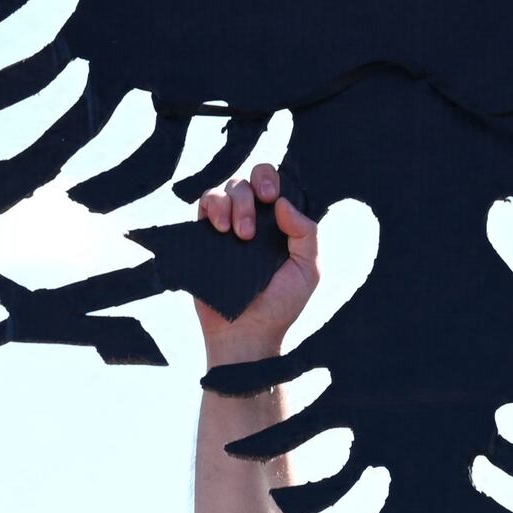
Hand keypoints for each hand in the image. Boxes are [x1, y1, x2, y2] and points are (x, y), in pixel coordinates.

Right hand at [193, 166, 319, 366]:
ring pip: (227, 188)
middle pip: (250, 181)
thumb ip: (307, 234)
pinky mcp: (204, 236)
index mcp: (279, 225)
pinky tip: (220, 228)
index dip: (272, 180)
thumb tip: (283, 202)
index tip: (272, 198)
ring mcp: (228, 226)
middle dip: (253, 190)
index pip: (275, 185)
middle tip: (254, 224)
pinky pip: (204, 203)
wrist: (248, 332)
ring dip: (234, 203)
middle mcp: (254, 220)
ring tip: (239, 235)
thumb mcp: (309, 270)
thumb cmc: (281, 305)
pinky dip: (212, 206)